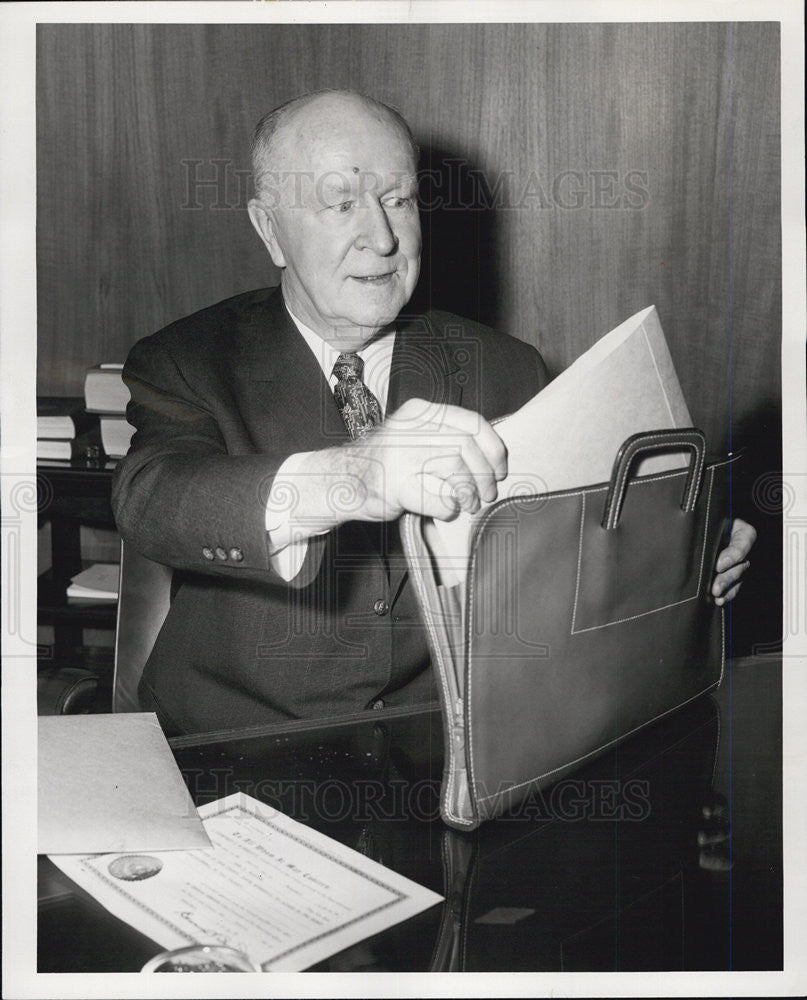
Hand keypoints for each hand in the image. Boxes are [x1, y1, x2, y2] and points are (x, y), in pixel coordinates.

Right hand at [355, 398, 506, 521]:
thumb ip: (446, 438)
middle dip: (485, 475)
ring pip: (456, 469)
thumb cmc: (386, 462)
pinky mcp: (395, 484)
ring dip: (470, 492)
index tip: (500, 469)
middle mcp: (410, 428)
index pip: (473, 423)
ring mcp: (401, 455)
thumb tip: (492, 458)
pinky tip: (446, 510)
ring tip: (470, 504)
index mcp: (420, 412)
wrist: (342, 479)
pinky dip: (449, 508)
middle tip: (487, 493)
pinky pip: (439, 498)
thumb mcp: (414, 436)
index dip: (494, 449)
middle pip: (468, 447)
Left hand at [712, 518, 755, 604]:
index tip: (719, 565)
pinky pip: (734, 586)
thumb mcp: (715, 521)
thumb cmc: (712, 522)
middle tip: (716, 586)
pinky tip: (719, 600)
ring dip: (727, 588)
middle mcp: (744, 549)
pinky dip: (727, 594)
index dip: (733, 555)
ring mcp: (739, 563)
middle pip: (740, 565)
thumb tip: (697, 537)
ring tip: (716, 594)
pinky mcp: (733, 574)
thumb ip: (711, 527)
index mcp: (743, 533)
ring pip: (737, 578)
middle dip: (727, 578)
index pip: (743, 544)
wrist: (709, 527)